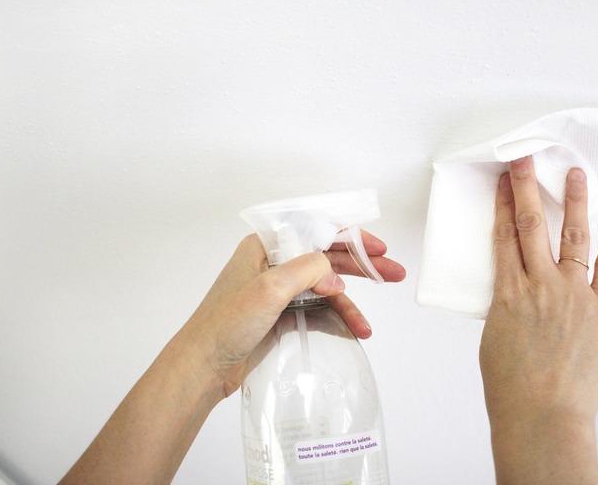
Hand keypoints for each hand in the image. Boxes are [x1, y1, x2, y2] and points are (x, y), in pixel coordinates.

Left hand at [187, 231, 405, 396]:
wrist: (203, 367)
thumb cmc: (226, 323)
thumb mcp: (269, 288)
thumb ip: (307, 269)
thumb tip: (334, 272)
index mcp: (265, 246)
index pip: (315, 230)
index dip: (349, 236)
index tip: (377, 247)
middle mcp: (273, 263)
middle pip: (326, 257)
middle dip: (361, 265)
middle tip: (394, 273)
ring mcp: (278, 290)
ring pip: (325, 287)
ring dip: (351, 301)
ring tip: (369, 324)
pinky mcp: (281, 315)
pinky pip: (317, 310)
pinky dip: (336, 319)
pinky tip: (353, 332)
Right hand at [479, 156, 597, 484]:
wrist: (543, 414)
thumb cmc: (512, 386)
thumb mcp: (496, 336)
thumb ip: (508, 304)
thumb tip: (518, 290)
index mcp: (507, 293)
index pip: (503, 236)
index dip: (501, 205)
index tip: (503, 182)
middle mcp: (539, 285)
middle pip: (530, 226)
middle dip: (526, 189)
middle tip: (526, 162)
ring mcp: (572, 294)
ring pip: (572, 237)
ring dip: (573, 202)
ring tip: (576, 175)